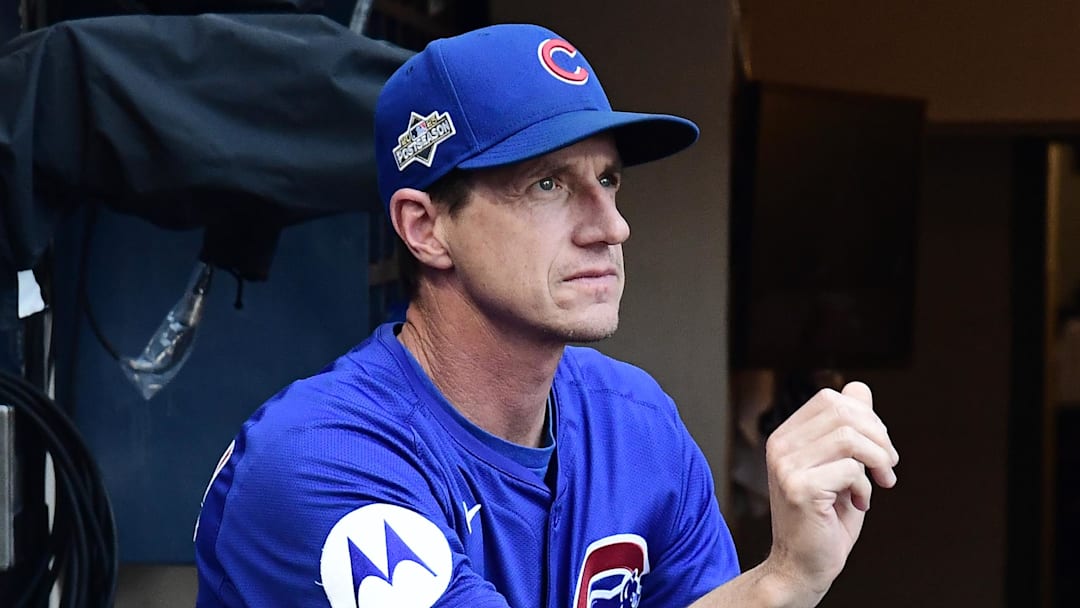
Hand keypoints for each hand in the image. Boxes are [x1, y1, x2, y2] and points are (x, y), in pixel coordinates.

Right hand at [762, 382, 898, 603]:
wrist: (804, 564)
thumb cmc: (825, 517)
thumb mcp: (841, 464)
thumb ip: (848, 428)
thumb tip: (859, 388)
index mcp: (785, 436)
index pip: (831, 399)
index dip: (866, 417)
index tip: (879, 448)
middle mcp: (779, 446)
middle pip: (842, 412)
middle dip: (878, 437)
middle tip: (887, 466)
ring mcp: (786, 467)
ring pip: (849, 438)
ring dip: (877, 460)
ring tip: (880, 481)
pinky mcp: (799, 489)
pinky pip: (849, 470)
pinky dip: (865, 486)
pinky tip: (859, 502)